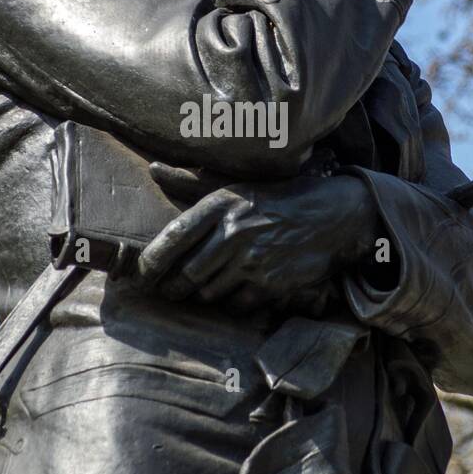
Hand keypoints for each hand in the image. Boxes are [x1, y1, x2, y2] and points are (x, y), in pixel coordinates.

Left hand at [136, 173, 376, 314]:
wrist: (331, 216)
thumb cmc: (274, 200)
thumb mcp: (234, 186)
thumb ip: (190, 182)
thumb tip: (154, 168)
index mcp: (221, 205)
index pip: (173, 237)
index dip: (151, 261)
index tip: (142, 274)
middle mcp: (234, 232)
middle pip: (186, 274)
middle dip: (171, 288)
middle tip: (167, 291)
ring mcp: (253, 260)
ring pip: (208, 292)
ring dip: (202, 294)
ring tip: (203, 288)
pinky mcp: (270, 283)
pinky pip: (236, 305)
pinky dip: (231, 302)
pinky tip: (235, 290)